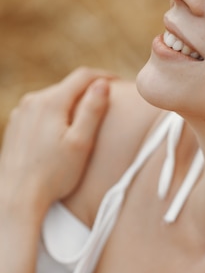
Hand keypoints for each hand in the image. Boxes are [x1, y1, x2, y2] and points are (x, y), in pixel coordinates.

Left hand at [0, 68, 112, 217]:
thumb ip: (92, 111)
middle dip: (88, 92)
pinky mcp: (15, 126)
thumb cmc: (54, 175)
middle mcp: (32, 101)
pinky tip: (63, 133)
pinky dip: (55, 116)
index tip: (121, 84)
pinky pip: (40, 112)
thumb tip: (103, 84)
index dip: (105, 76)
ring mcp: (20, 113)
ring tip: (87, 119)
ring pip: (53, 99)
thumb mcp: (81, 143)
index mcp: (51, 102)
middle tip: (109, 103)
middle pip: (67, 87)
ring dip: (71, 104)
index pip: (83, 76)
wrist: (18, 196)